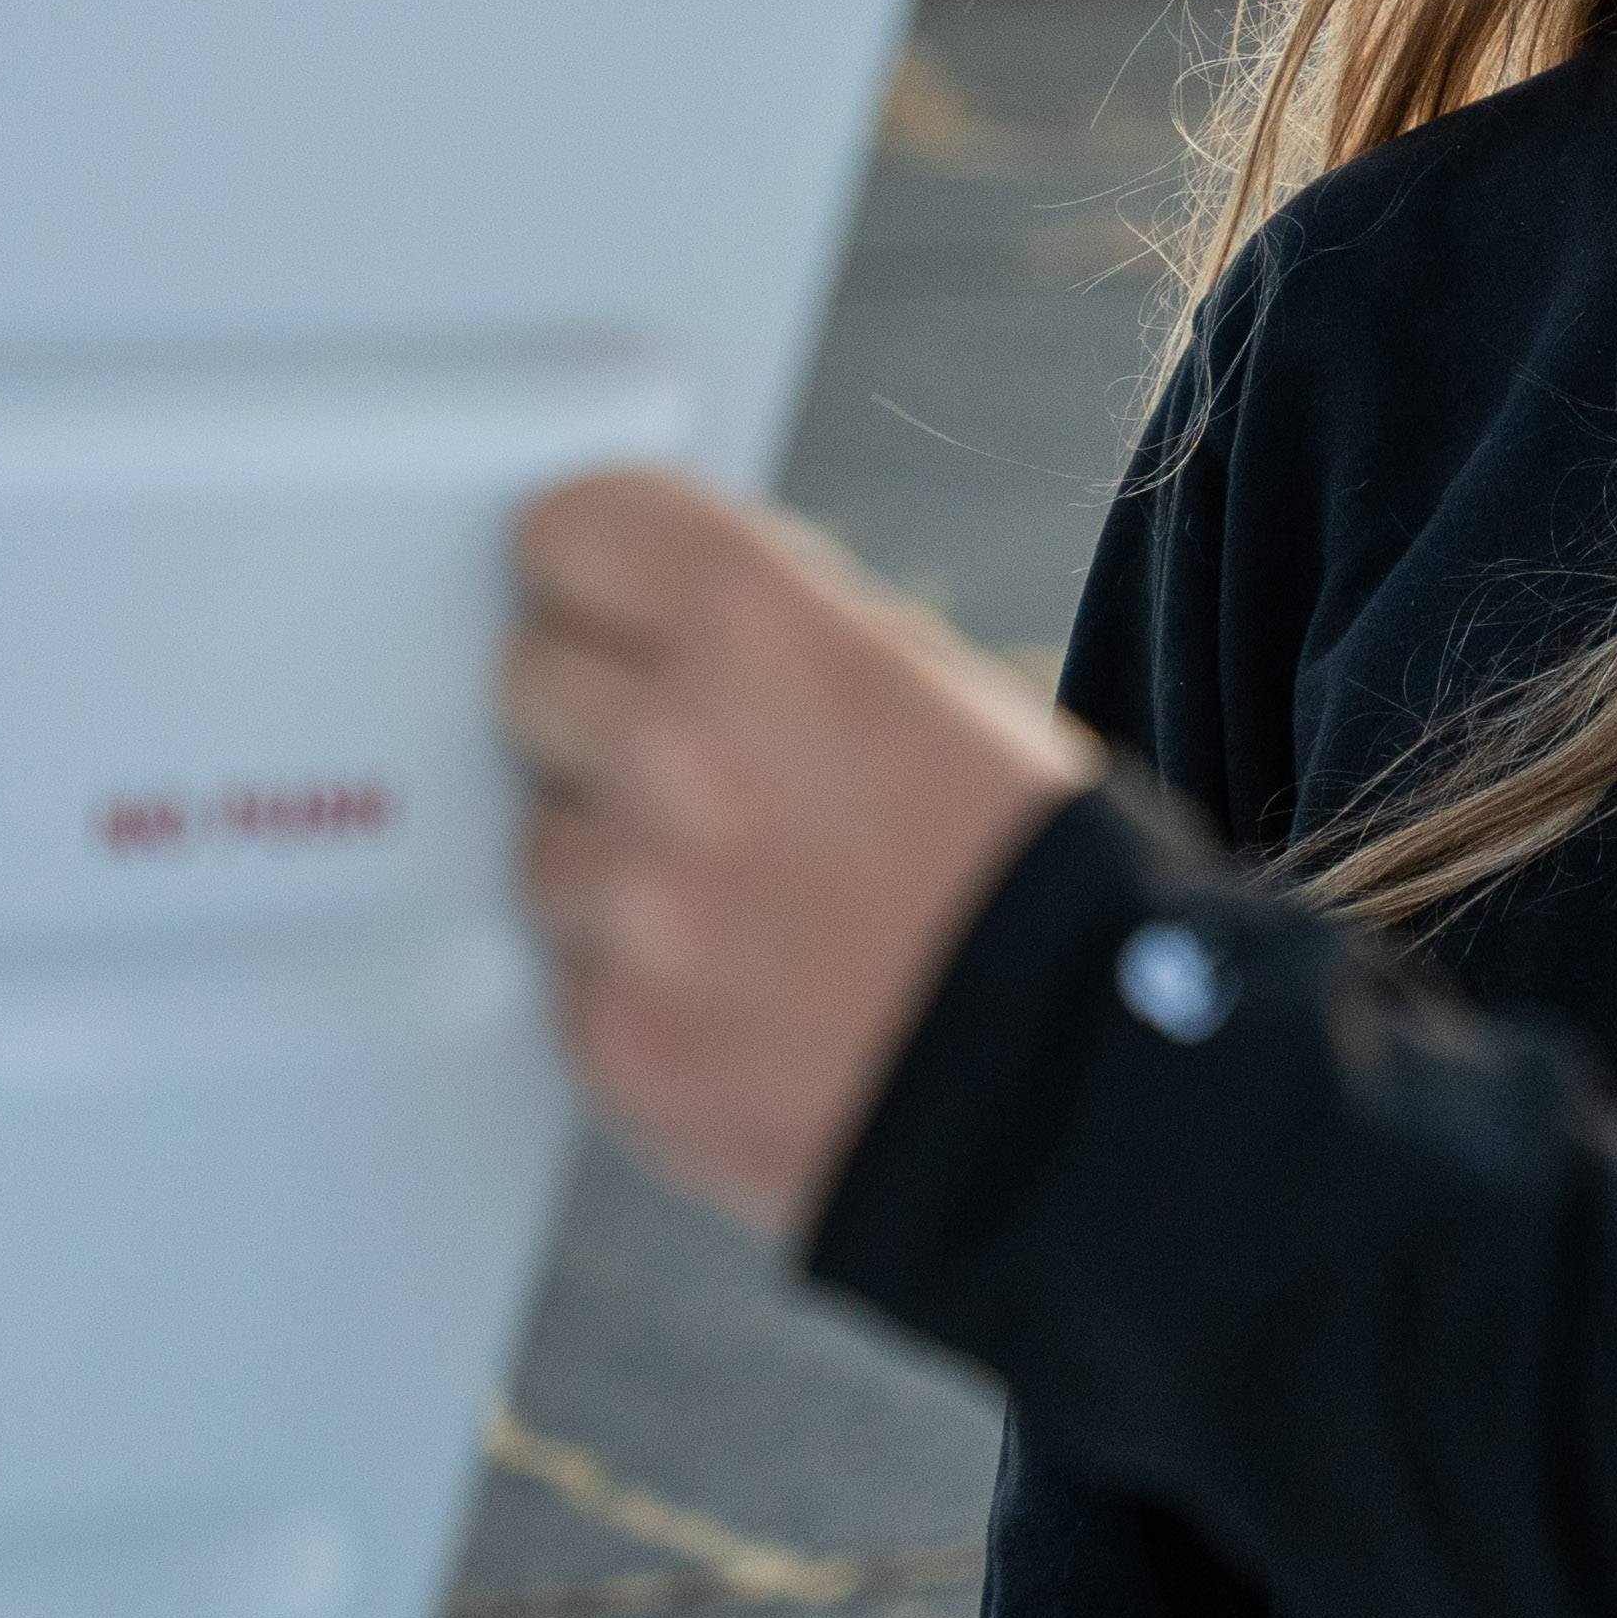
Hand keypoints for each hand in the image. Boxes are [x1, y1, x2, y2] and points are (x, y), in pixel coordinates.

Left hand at [503, 465, 1092, 1236]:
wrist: (1088, 1089)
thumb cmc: (1039, 885)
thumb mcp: (939, 689)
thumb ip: (780, 640)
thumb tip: (666, 619)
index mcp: (765, 630)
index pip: (571, 528)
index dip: (602, 570)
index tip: (615, 603)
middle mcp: (676, 751)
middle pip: (528, 678)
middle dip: (600, 715)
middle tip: (703, 770)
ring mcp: (633, 906)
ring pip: (543, 841)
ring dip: (619, 866)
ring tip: (754, 905)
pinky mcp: (615, 1039)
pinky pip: (569, 979)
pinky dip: (638, 988)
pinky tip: (750, 993)